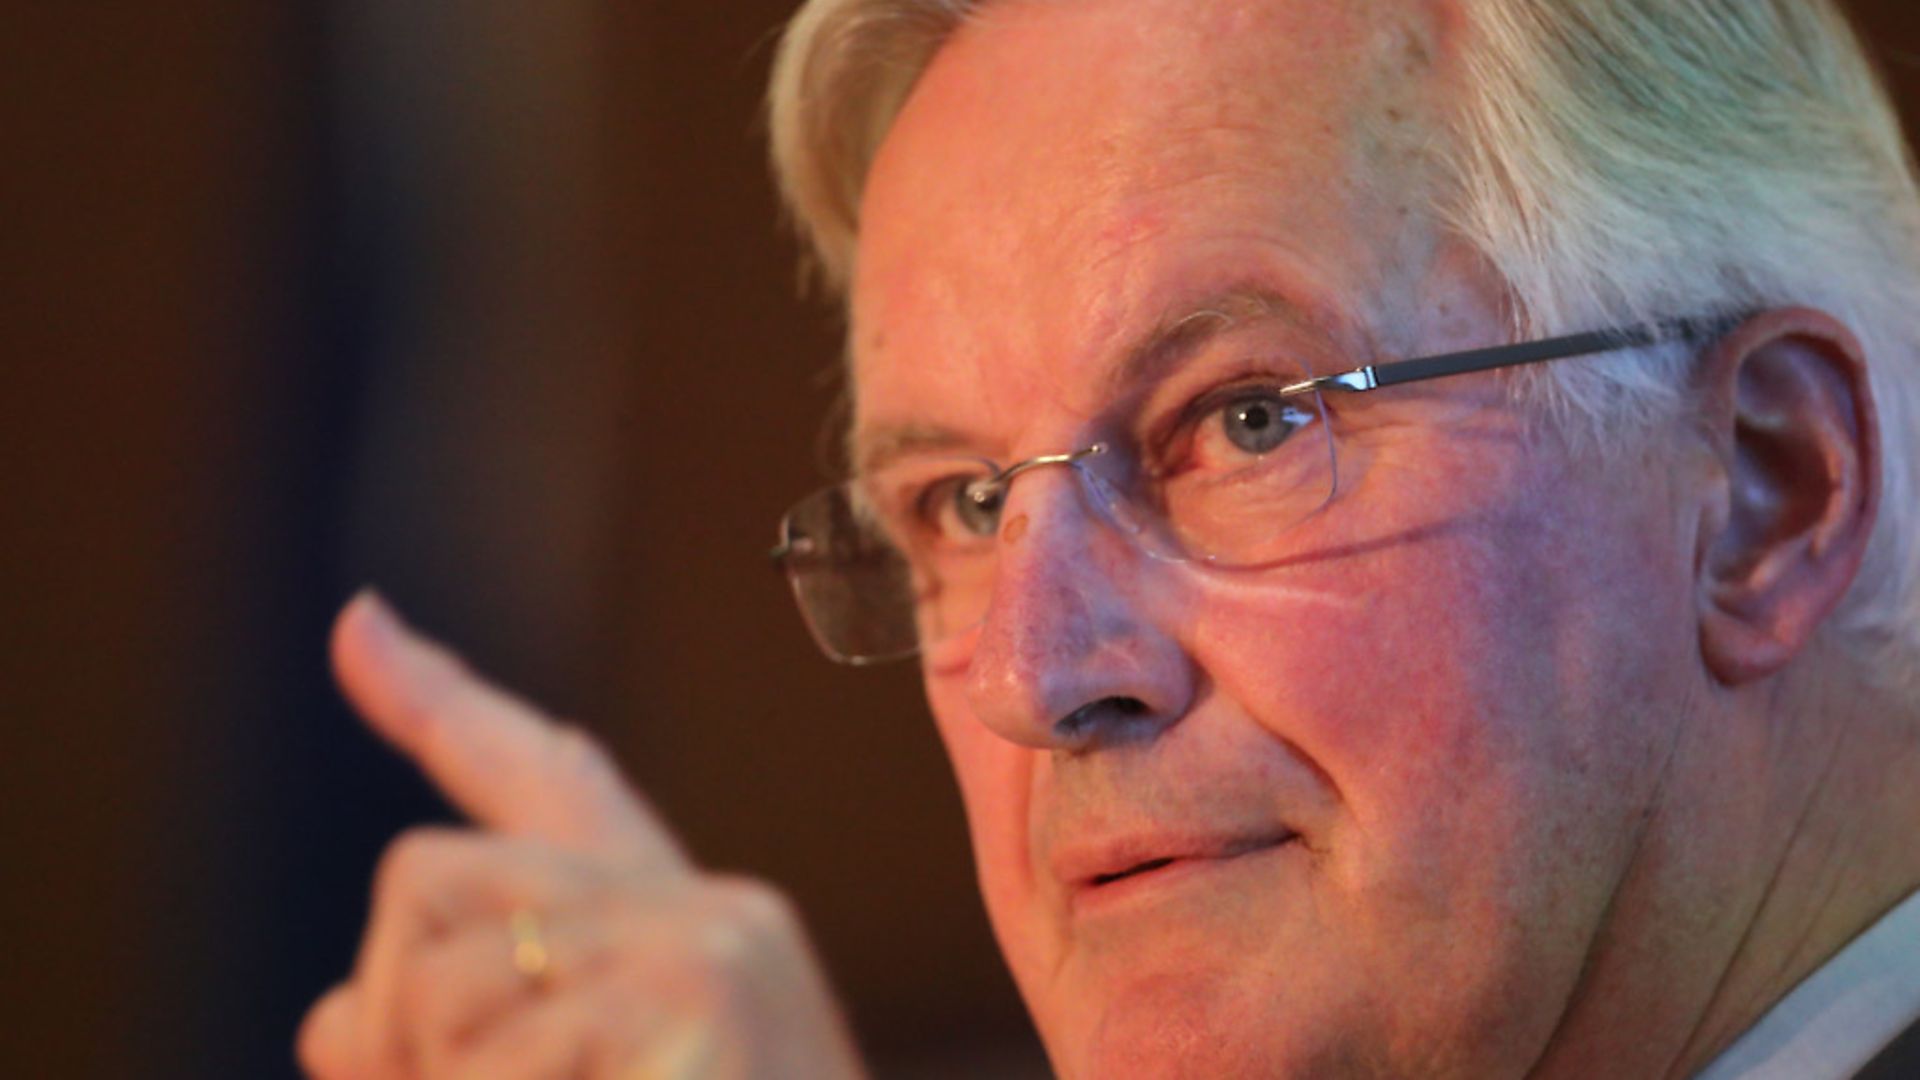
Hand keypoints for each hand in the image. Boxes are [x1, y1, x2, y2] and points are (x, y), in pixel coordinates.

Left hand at [298, 592, 866, 1078]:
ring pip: (436, 978)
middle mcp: (703, 910)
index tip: (355, 625)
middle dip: (388, 1017)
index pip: (548, 785)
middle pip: (429, 876)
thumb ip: (465, 1056)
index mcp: (674, 935)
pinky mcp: (704, 989)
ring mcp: (711, 942)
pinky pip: (495, 1056)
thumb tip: (325, 1018)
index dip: (441, 704)